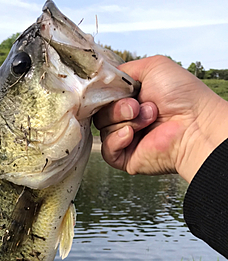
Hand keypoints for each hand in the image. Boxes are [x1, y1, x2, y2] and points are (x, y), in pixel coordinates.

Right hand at [94, 55, 227, 182]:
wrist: (194, 123)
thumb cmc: (182, 96)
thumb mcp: (153, 67)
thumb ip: (124, 70)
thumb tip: (103, 78)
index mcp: (132, 99)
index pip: (104, 96)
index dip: (106, 93)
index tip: (115, 89)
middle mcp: (128, 119)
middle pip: (100, 112)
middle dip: (117, 107)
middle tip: (137, 106)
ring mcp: (126, 139)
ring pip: (103, 129)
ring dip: (124, 120)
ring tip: (148, 118)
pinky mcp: (125, 158)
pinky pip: (106, 149)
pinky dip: (116, 139)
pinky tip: (132, 134)